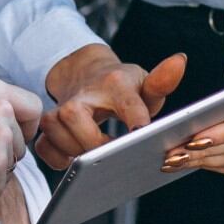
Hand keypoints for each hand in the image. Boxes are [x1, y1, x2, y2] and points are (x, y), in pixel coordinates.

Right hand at [34, 45, 186, 168]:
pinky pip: (44, 146)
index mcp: (114, 84)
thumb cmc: (120, 87)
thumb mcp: (144, 83)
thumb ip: (162, 80)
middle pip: (75, 116)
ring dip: (75, 151)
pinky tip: (74, 162)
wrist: (86, 75)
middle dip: (93, 141)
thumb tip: (179, 61)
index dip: (134, 118)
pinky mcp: (47, 124)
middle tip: (112, 156)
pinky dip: (57, 158)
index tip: (139, 135)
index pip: (127, 102)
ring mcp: (60, 109)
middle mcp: (81, 94)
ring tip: (95, 158)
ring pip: (55, 132)